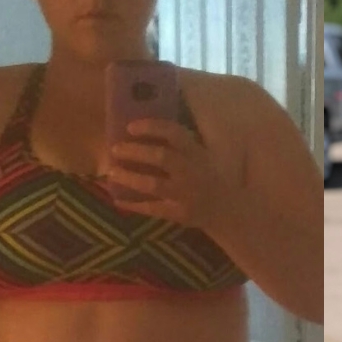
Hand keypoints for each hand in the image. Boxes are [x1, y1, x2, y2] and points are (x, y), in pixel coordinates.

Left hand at [105, 118, 234, 228]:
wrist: (230, 211)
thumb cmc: (212, 179)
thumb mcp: (205, 157)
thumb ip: (183, 145)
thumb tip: (146, 130)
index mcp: (198, 154)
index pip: (175, 134)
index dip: (152, 128)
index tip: (130, 127)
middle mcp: (192, 172)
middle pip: (161, 157)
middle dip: (135, 152)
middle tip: (115, 149)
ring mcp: (186, 195)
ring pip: (153, 184)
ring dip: (129, 177)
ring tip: (111, 172)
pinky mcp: (180, 214)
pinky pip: (153, 209)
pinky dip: (134, 205)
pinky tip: (118, 201)